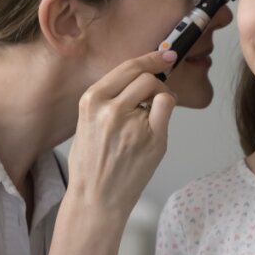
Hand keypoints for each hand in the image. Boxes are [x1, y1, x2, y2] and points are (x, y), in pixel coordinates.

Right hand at [65, 49, 177, 221]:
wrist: (95, 199)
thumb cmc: (91, 165)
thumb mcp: (87, 124)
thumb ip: (108, 100)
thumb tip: (137, 79)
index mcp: (91, 101)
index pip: (126, 68)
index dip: (149, 58)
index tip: (164, 54)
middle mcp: (110, 108)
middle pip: (144, 76)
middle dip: (155, 81)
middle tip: (159, 93)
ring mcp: (131, 124)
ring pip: (158, 90)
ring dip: (160, 97)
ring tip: (152, 117)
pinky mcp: (152, 139)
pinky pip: (167, 107)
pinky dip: (167, 110)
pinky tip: (158, 125)